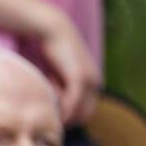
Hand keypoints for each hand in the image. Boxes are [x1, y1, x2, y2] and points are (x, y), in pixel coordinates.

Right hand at [37, 6, 100, 124]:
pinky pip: (72, 102)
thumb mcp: (62, 73)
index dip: (69, 112)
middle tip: (51, 97)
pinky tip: (50, 91)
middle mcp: (96, 83)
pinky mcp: (79, 78)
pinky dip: (61, 105)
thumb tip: (56, 104)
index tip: (53, 97)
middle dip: (67, 115)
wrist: (55, 30)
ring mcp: (89, 81)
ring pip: (77, 111)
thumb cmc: (54, 51)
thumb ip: (64, 87)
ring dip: (61, 108)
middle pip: (84, 115)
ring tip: (50, 86)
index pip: (86, 112)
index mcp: (94, 82)